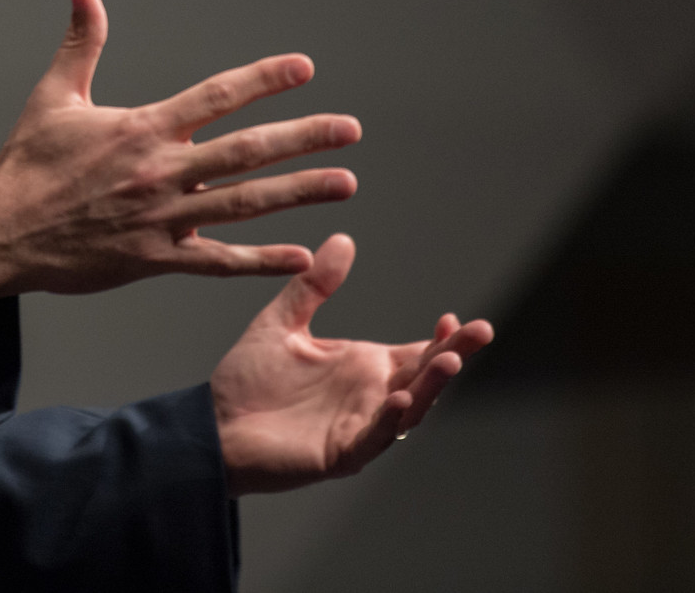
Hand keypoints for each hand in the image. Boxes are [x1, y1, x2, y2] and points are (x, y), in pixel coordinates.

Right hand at [0, 0, 359, 301]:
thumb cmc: (27, 166)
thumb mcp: (53, 96)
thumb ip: (81, 40)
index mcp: (142, 128)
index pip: (215, 96)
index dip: (263, 79)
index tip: (304, 68)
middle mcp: (160, 171)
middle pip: (245, 152)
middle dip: (304, 138)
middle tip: (350, 130)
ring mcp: (162, 219)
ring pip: (244, 204)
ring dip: (299, 192)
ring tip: (345, 183)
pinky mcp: (156, 259)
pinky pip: (218, 262)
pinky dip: (260, 260)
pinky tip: (301, 256)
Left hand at [210, 234, 493, 495]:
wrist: (213, 425)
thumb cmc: (247, 379)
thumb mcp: (284, 322)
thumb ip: (314, 286)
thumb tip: (343, 240)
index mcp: (361, 365)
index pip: (414, 351)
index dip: (441, 338)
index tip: (455, 317)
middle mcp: (368, 395)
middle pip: (423, 375)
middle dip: (454, 355)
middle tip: (481, 332)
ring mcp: (358, 426)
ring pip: (409, 408)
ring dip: (430, 387)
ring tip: (448, 361)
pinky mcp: (339, 453)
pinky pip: (372, 438)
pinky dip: (389, 422)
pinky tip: (399, 401)